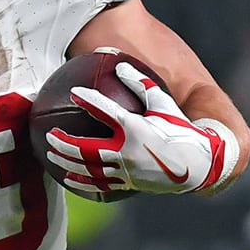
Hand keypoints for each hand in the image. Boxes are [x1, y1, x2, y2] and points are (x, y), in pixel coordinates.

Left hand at [44, 62, 226, 194]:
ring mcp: (127, 171)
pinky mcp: (129, 183)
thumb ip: (143, 84)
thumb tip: (120, 64)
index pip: (108, 112)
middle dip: (64, 142)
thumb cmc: (182, 130)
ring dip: (67, 162)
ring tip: (49, 154)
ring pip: (89, 170)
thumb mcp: (165, 104)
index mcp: (136, 130)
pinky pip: (100, 185)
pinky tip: (68, 178)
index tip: (75, 92)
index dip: (90, 100)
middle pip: (87, 149)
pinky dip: (82, 182)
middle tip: (50, 134)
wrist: (200, 165)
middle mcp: (128, 152)